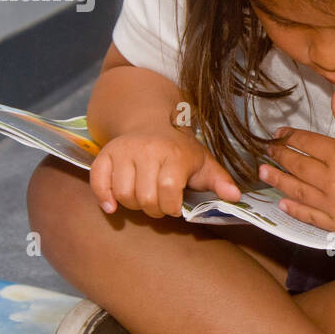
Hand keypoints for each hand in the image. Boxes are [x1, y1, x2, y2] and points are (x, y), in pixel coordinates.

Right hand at [90, 122, 240, 218]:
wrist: (153, 123)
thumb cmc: (181, 151)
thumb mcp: (204, 163)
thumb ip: (220, 181)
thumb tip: (235, 197)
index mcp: (174, 154)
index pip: (168, 191)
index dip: (171, 207)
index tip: (176, 207)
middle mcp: (147, 150)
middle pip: (145, 197)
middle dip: (154, 210)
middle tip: (160, 206)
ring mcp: (124, 151)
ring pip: (123, 193)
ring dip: (133, 205)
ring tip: (144, 199)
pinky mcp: (106, 154)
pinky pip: (99, 181)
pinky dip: (104, 197)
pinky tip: (112, 206)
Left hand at [258, 89, 334, 238]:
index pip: (306, 143)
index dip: (289, 137)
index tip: (279, 135)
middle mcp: (333, 180)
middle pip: (297, 165)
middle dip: (279, 156)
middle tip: (266, 151)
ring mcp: (334, 205)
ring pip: (297, 190)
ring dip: (277, 180)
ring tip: (263, 173)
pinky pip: (310, 216)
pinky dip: (294, 209)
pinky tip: (283, 203)